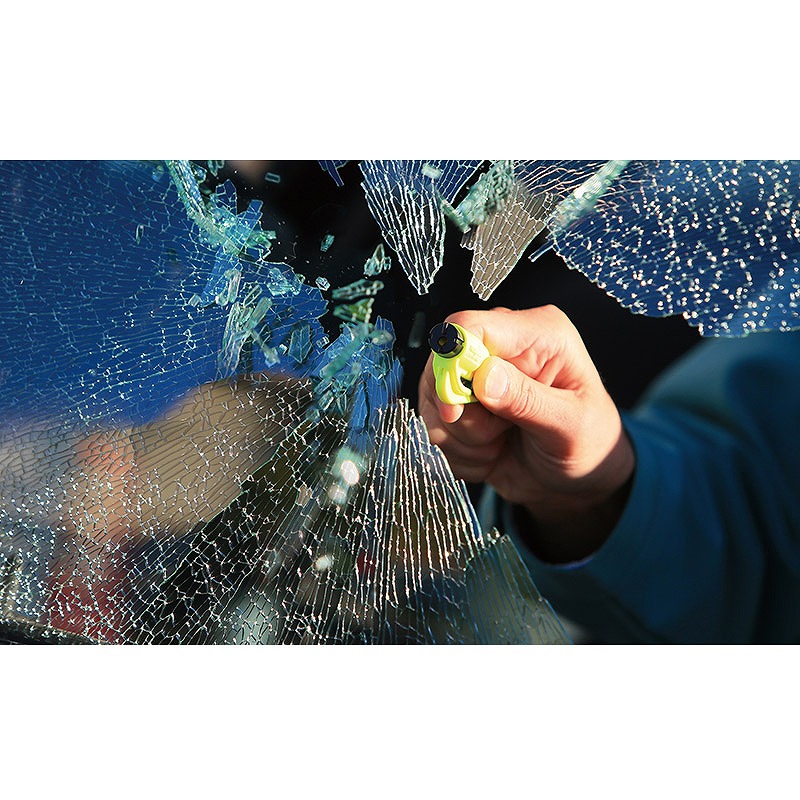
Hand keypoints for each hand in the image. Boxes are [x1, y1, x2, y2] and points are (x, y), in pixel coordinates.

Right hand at [418, 306, 634, 562]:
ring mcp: (474, 378)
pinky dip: (459, 454)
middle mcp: (500, 348)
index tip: (455, 410)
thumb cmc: (589, 444)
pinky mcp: (460, 408)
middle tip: (499, 435)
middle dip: (462, 417)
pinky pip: (433, 430)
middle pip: (440, 368)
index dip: (451, 365)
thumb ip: (528, 400)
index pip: (469, 327)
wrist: (577, 483)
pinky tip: (491, 454)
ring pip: (432, 404)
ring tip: (499, 446)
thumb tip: (483, 376)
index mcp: (536, 334)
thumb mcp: (570, 425)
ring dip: (462, 440)